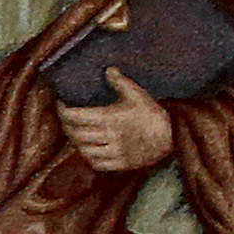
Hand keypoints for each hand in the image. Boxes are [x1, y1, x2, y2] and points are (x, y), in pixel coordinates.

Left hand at [57, 67, 174, 174]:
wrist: (172, 136)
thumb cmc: (153, 113)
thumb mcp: (137, 94)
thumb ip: (120, 82)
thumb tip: (108, 69)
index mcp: (110, 118)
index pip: (75, 116)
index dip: (62, 110)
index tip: (61, 103)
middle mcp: (109, 137)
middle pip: (75, 134)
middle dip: (66, 125)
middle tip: (66, 118)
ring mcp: (114, 152)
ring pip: (83, 150)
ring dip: (76, 143)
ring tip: (75, 133)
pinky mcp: (120, 164)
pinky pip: (96, 164)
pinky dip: (89, 157)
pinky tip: (89, 148)